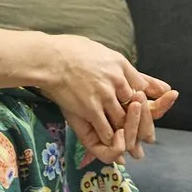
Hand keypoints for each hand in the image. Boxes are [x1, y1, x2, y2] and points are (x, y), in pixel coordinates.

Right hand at [38, 35, 167, 163]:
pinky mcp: (91, 109)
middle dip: (136, 120)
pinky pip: (107, 131)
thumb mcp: (102, 51)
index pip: (143, 87)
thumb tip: (142, 71)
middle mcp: (118, 80)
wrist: (48, 58)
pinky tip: (107, 141)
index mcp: (120, 64)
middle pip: (136, 107)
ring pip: (123, 121)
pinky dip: (109, 140)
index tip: (136, 107)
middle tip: (136, 130)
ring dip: (123, 131)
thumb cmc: (69, 50)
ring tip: (120, 137)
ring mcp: (105, 96)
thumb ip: (120, 64)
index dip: (141, 100)